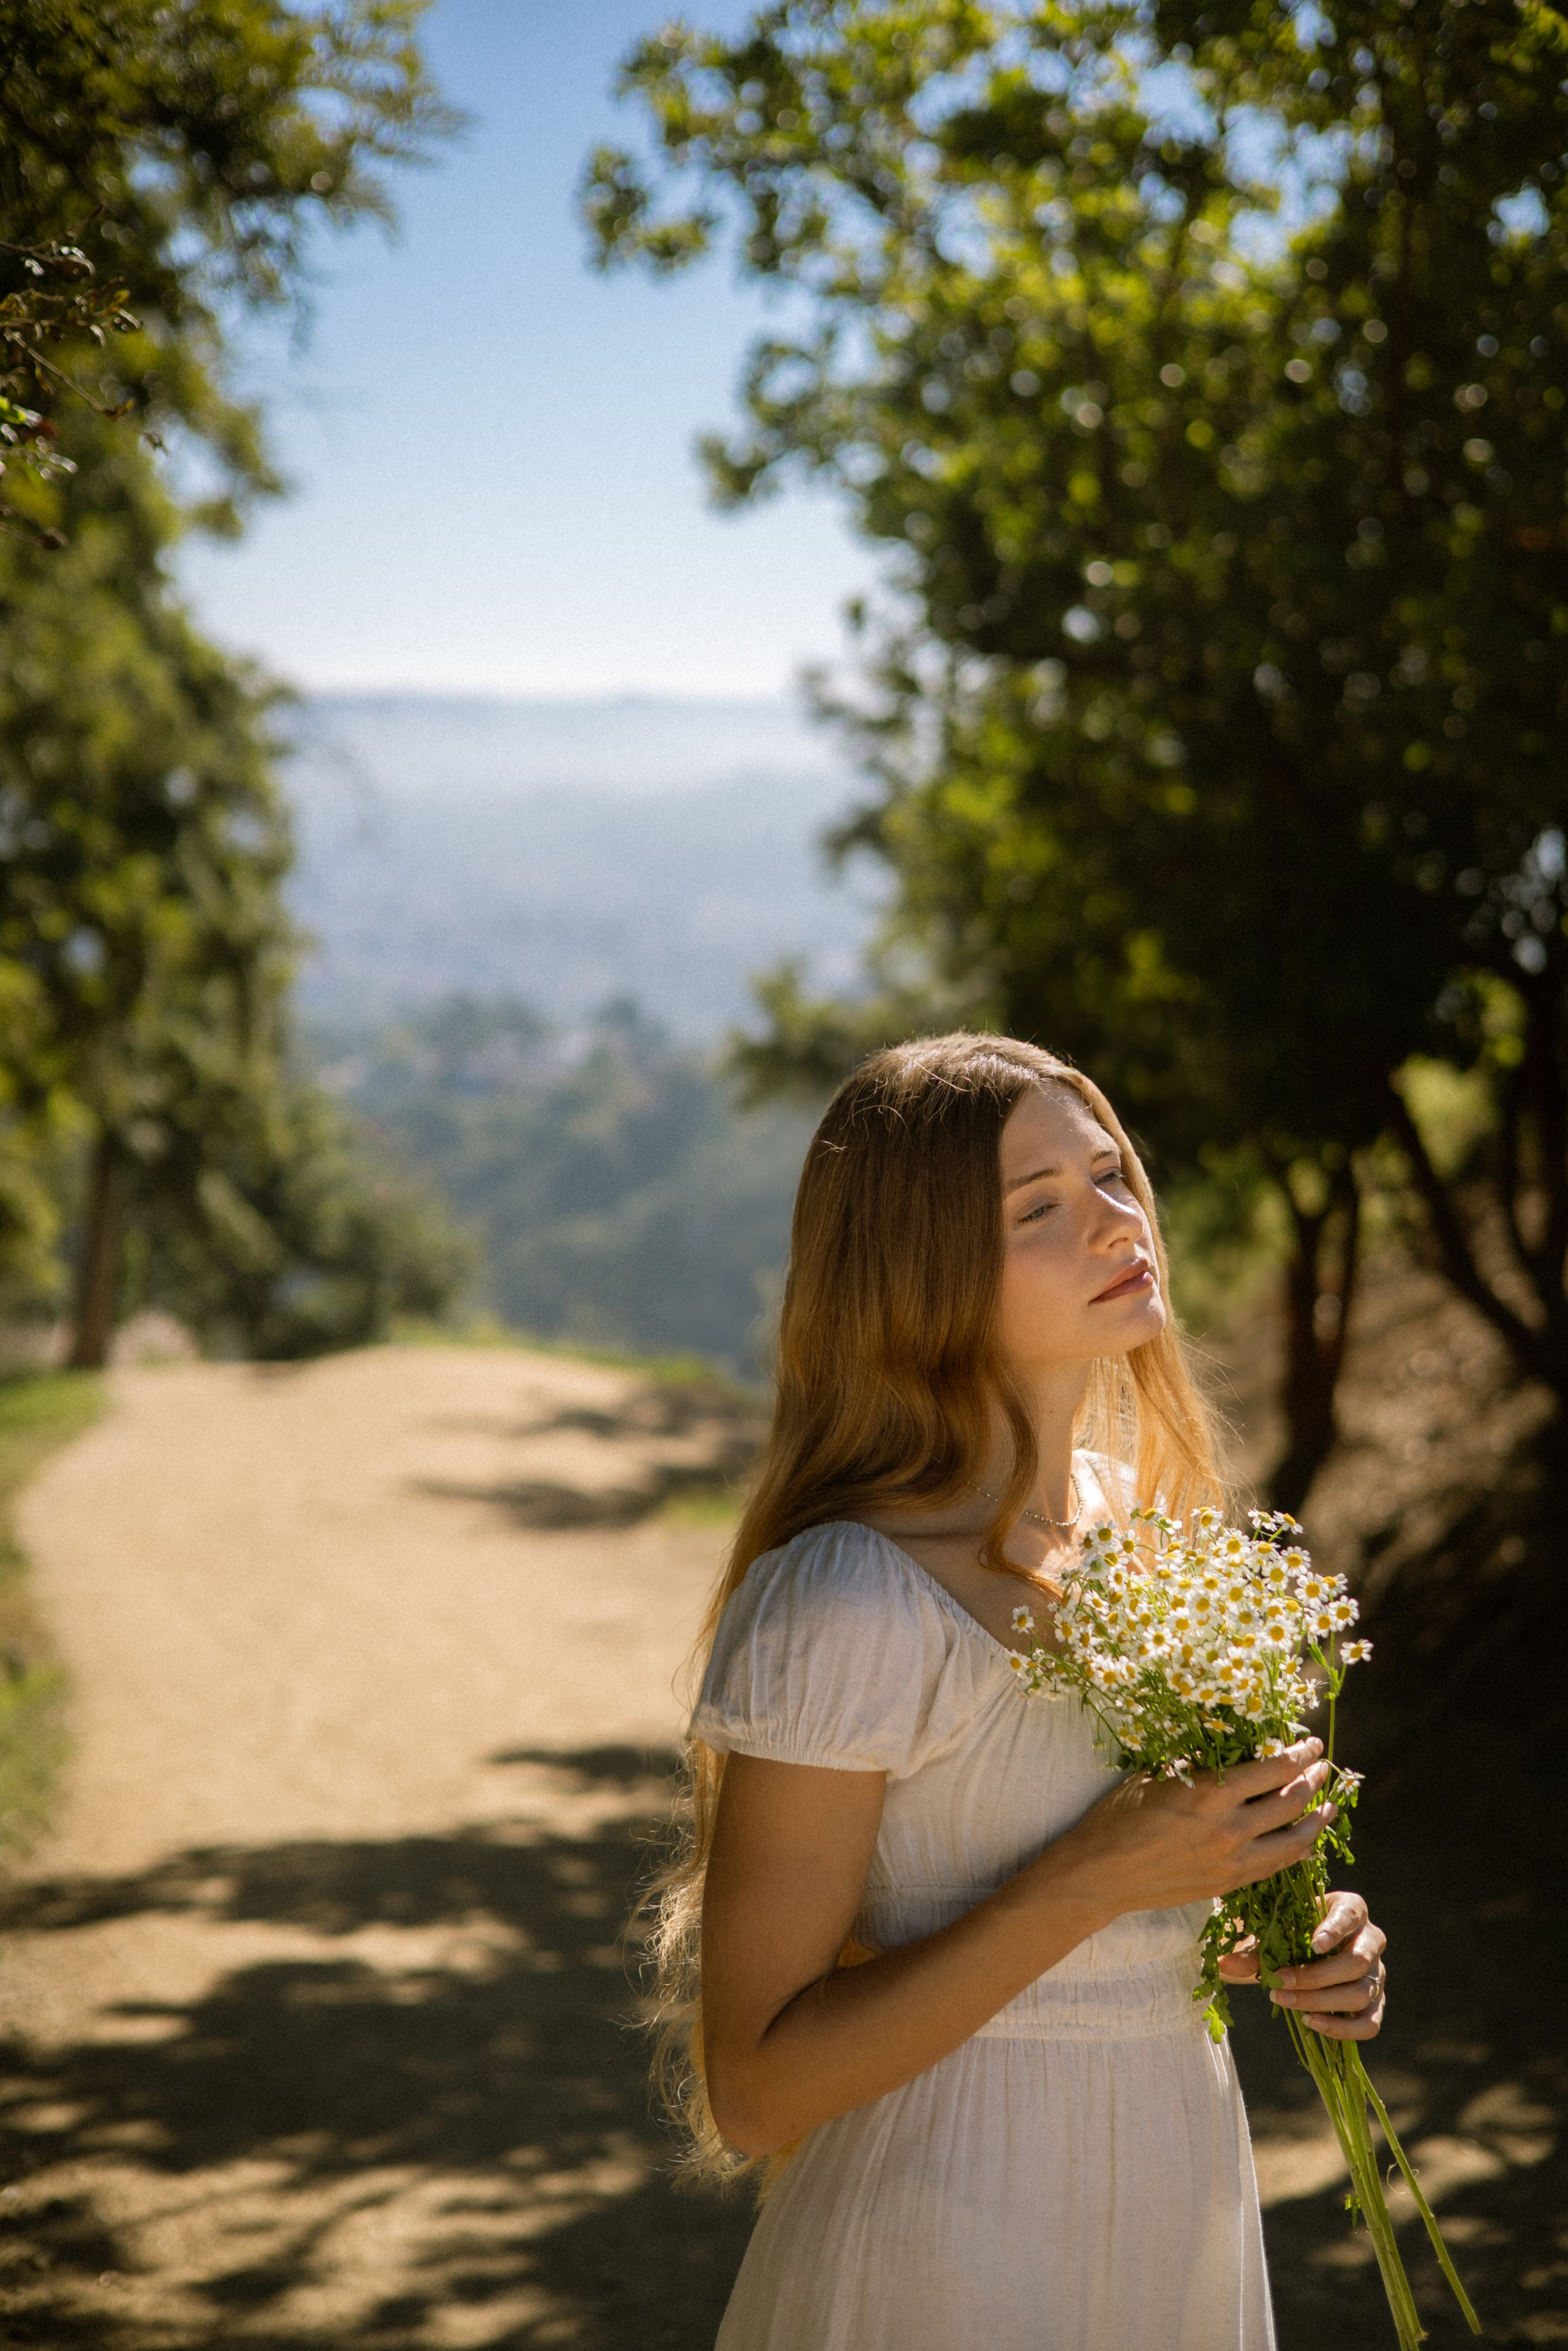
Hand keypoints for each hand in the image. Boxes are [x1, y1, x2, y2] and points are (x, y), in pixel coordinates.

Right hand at [1055, 1737, 1337, 1920]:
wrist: (1101, 1873)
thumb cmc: (1120, 1816)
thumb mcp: (1156, 1774)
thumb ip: (1197, 1764)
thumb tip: (1229, 1746)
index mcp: (1210, 1792)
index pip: (1273, 1769)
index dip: (1299, 1755)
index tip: (1311, 1744)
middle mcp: (1229, 1828)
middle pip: (1290, 1802)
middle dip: (1313, 1782)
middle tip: (1322, 1768)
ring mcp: (1232, 1861)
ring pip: (1293, 1841)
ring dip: (1316, 1821)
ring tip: (1328, 1806)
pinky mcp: (1228, 1885)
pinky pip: (1275, 1867)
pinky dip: (1296, 1852)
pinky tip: (1304, 1843)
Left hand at [1218, 1890, 1386, 2039]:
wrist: (1299, 1951)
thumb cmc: (1287, 1933)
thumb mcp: (1270, 1932)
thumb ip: (1251, 1947)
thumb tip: (1225, 1965)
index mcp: (1350, 1909)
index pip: (1351, 1914)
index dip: (1335, 1929)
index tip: (1314, 1944)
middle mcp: (1371, 1939)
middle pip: (1356, 1962)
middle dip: (1316, 1976)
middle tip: (1279, 1982)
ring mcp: (1377, 1973)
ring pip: (1361, 1993)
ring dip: (1320, 2002)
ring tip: (1284, 2001)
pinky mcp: (1375, 2002)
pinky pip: (1369, 2023)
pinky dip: (1342, 2028)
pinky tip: (1310, 2022)